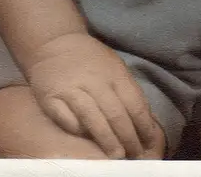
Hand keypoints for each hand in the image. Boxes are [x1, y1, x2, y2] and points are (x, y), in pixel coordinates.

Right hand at [26, 31, 163, 158]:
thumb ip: (127, 90)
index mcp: (113, 72)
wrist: (53, 42)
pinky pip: (66, 120)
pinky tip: (87, 139)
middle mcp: (94, 80)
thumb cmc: (89, 59)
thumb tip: (144, 120)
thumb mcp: (114, 66)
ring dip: (107, 139)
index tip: (149, 142)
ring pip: (92, 118)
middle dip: (128, 138)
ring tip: (117, 156)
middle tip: (135, 155)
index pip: (134, 102)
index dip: (143, 125)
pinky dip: (78, 130)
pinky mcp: (51, 98)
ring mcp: (71, 89)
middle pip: (115, 113)